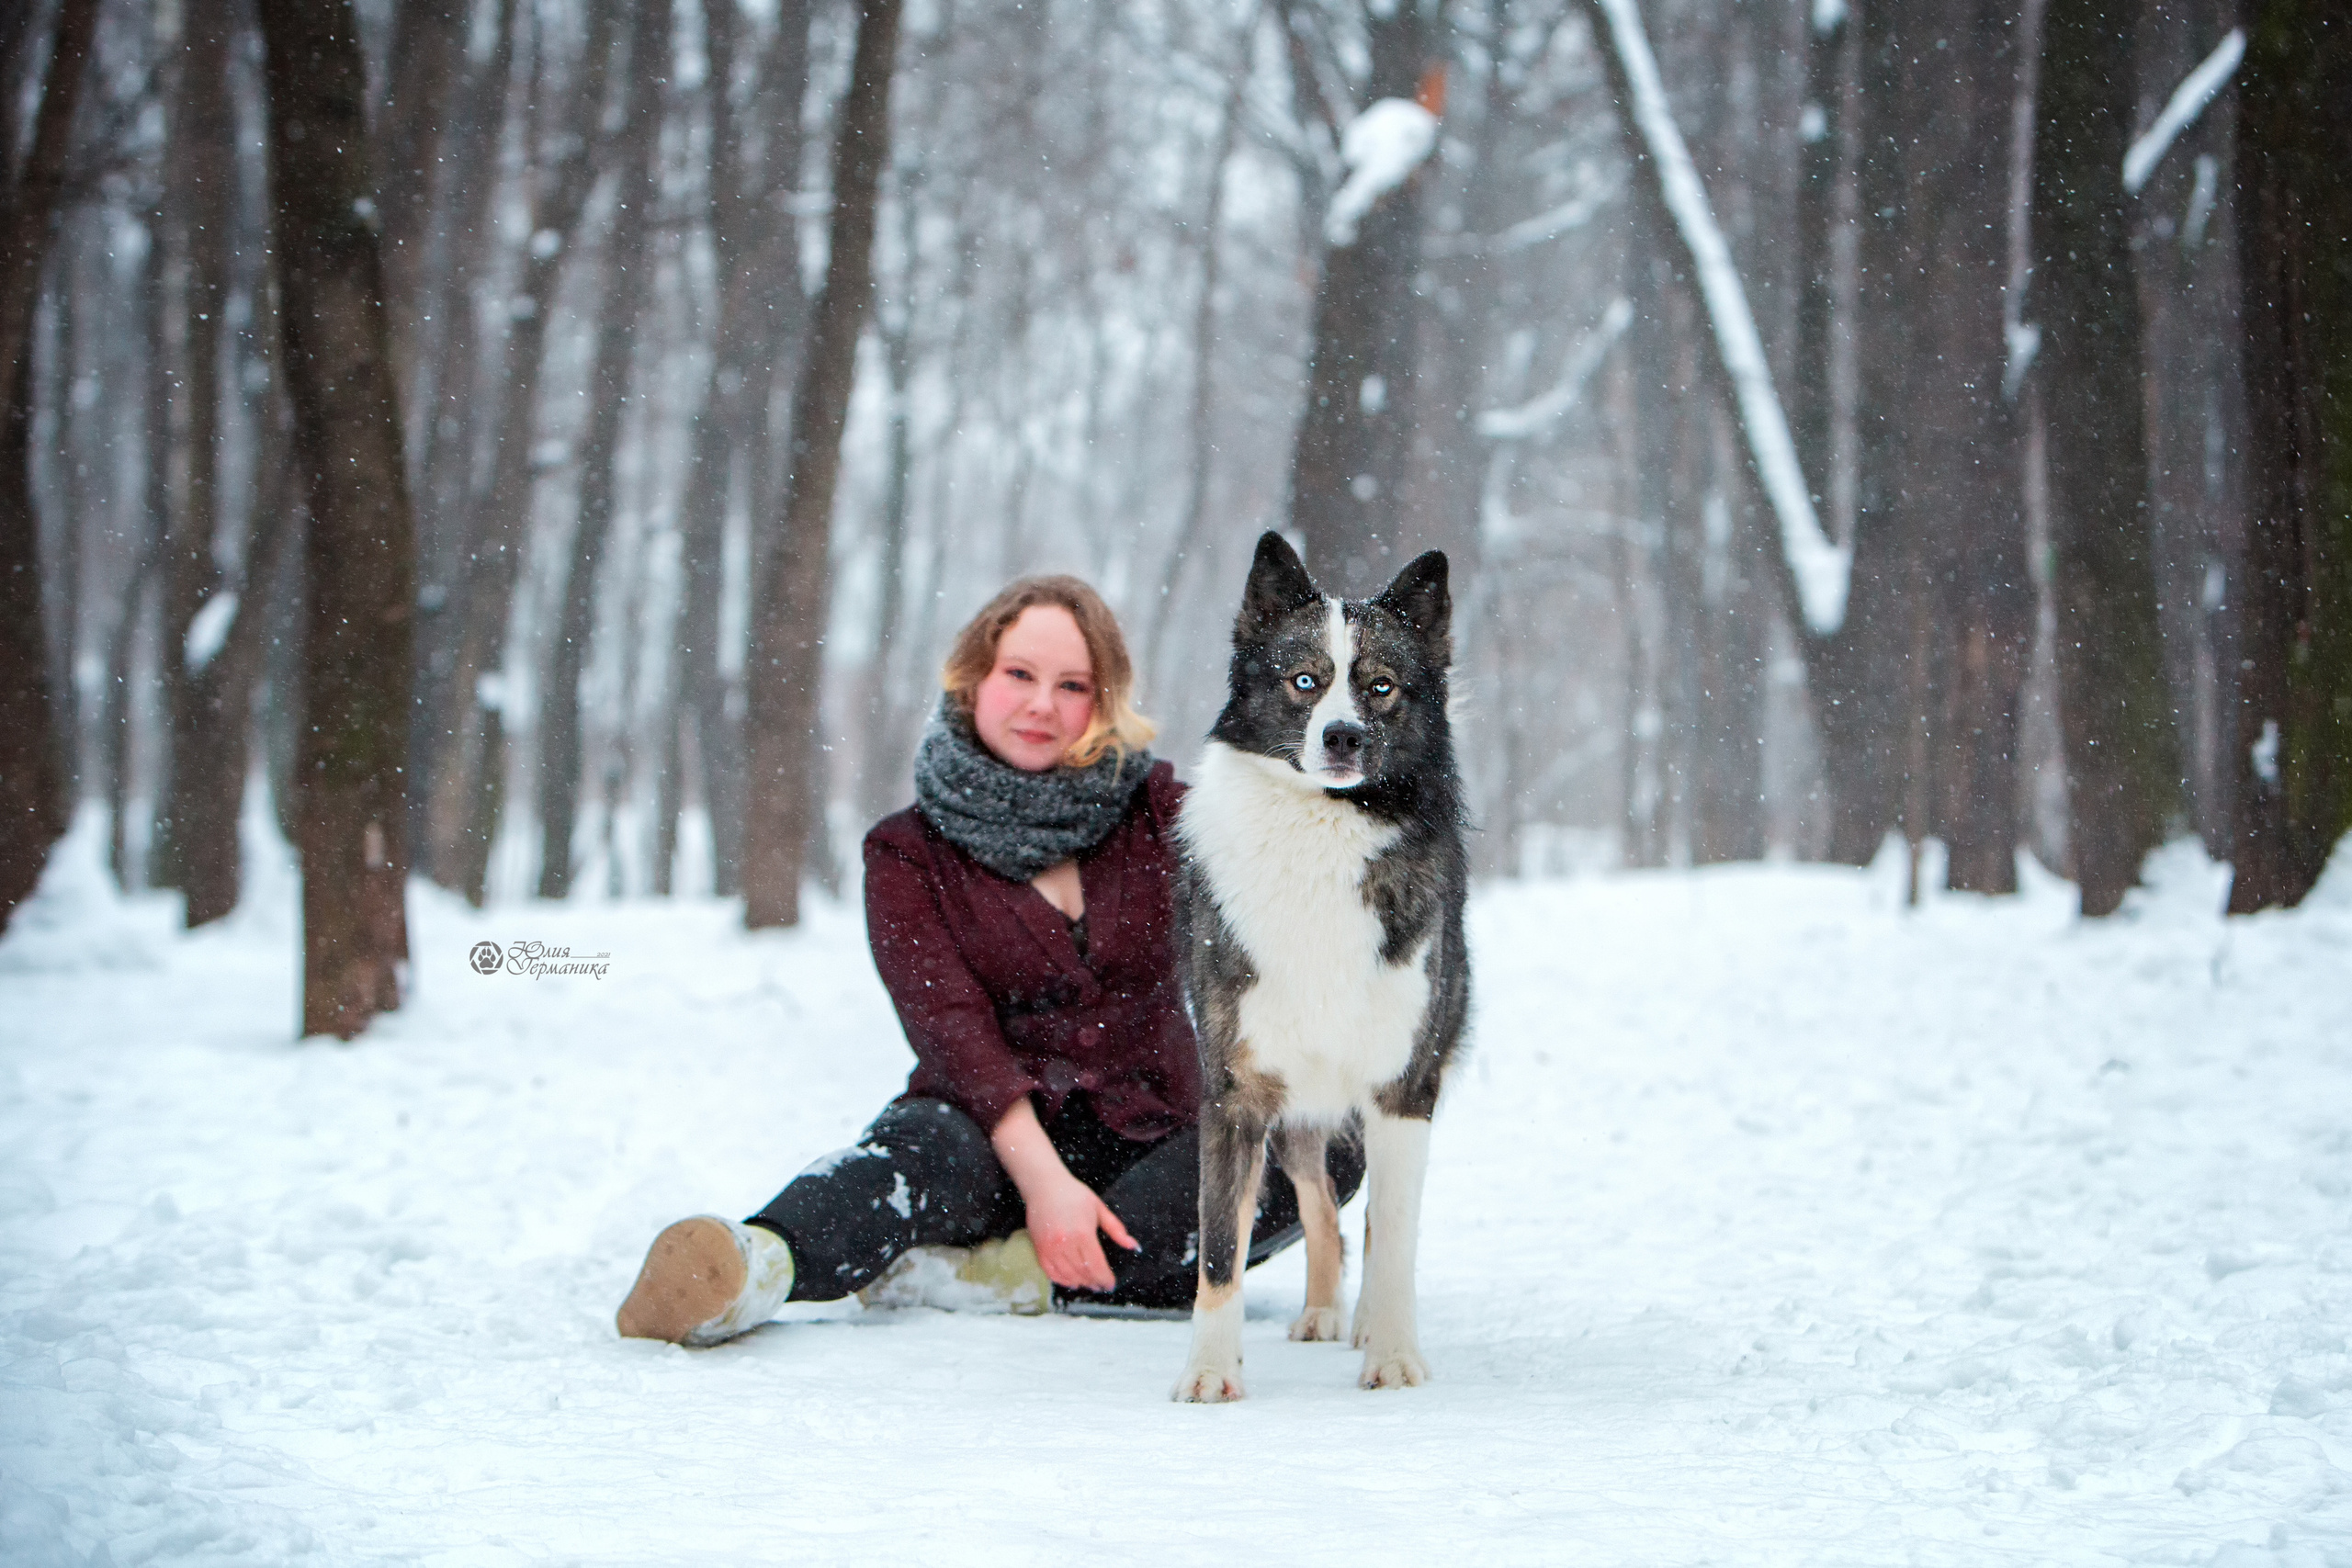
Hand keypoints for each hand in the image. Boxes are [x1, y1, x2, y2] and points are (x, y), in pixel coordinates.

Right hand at [990, 1097, 1140, 1290]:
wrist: (1044, 1186)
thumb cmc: (1073, 1194)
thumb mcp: (1099, 1208)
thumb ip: (1116, 1229)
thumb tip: (1133, 1245)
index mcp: (1082, 1233)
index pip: (1096, 1266)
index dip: (1105, 1278)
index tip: (1111, 1284)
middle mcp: (1065, 1243)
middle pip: (1083, 1273)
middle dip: (1094, 1282)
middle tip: (1101, 1285)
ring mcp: (1050, 1248)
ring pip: (1067, 1276)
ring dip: (1080, 1283)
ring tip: (1089, 1284)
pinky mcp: (1039, 1249)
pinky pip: (1051, 1272)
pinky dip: (1062, 1280)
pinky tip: (1071, 1281)